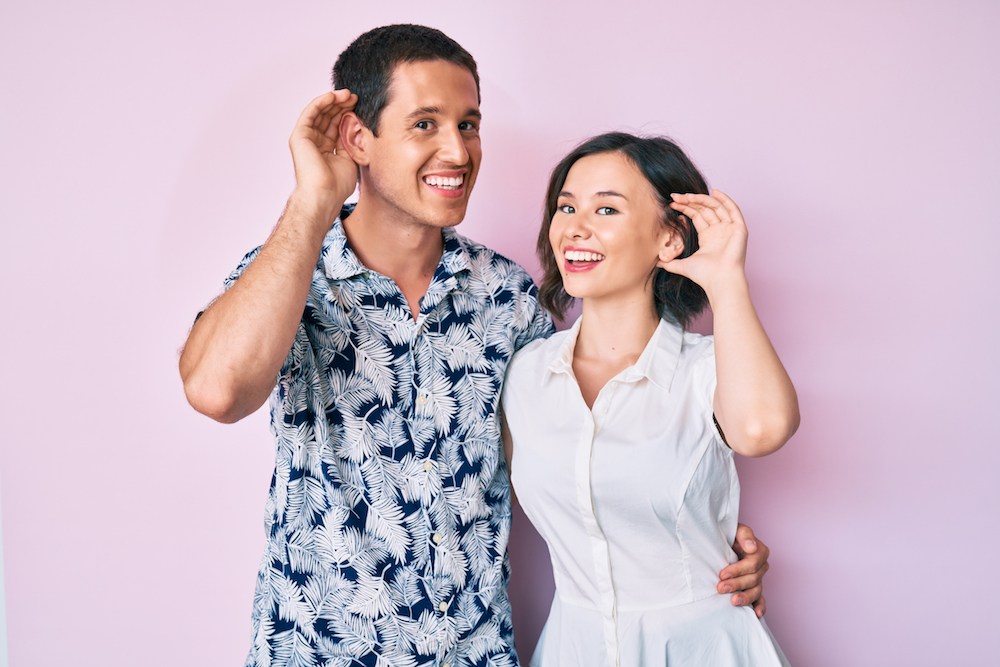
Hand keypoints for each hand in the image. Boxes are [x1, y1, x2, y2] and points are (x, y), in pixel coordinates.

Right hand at [288, 90, 358, 208]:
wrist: (325, 195)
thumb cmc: (338, 185)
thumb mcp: (351, 157)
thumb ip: (352, 140)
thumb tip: (359, 124)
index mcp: (326, 149)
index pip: (336, 126)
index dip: (347, 114)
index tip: (360, 105)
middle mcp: (315, 143)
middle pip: (328, 117)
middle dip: (342, 105)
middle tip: (356, 97)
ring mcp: (306, 139)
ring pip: (320, 113)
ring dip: (333, 101)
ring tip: (348, 94)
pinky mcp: (300, 136)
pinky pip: (310, 113)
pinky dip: (321, 102)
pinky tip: (333, 96)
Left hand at [663, 189, 747, 295]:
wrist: (719, 280)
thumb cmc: (704, 275)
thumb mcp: (682, 266)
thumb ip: (670, 263)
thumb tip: (657, 262)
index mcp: (708, 237)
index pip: (697, 216)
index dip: (685, 208)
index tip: (672, 203)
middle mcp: (719, 231)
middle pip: (705, 209)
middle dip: (690, 201)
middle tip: (675, 196)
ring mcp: (729, 229)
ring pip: (716, 207)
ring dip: (702, 199)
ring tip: (687, 194)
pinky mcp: (739, 228)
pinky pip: (733, 210)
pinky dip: (725, 200)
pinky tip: (715, 191)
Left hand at [718, 523, 769, 617]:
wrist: (721, 540)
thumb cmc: (728, 533)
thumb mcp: (735, 529)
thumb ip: (745, 534)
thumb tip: (751, 547)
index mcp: (759, 551)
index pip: (752, 564)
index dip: (737, 570)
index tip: (722, 574)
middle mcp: (762, 566)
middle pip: (753, 579)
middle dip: (736, 584)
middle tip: (720, 588)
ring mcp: (758, 578)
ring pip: (756, 591)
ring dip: (745, 598)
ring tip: (733, 602)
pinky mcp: (754, 588)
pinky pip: (760, 599)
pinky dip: (760, 607)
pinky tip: (756, 615)